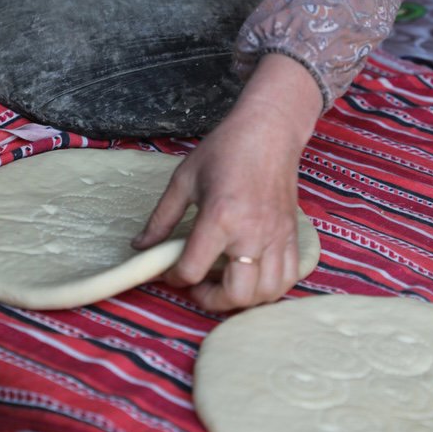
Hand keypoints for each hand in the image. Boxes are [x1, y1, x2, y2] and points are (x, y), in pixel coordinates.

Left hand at [132, 54, 322, 310]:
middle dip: (211, 299)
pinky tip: (254, 276)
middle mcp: (252, 232)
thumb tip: (140, 246)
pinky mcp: (291, 234)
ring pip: (266, 292)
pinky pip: (288, 277)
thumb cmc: (226, 149)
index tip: (171, 271)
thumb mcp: (184, 179)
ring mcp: (276, 236)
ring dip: (243, 299)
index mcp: (220, 217)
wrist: (270, 131)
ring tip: (227, 284)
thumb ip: (162, 218)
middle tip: (199, 285)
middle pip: (236, 293)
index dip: (175, 278)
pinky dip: (271, 288)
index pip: (193, 269)